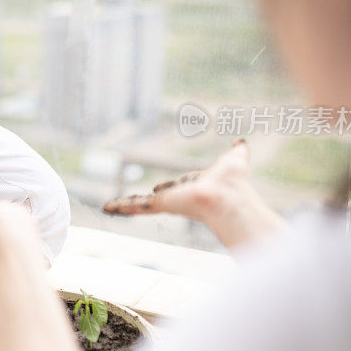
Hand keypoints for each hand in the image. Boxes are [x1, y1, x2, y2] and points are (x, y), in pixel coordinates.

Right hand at [104, 139, 249, 218]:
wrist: (228, 198)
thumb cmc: (233, 182)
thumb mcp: (235, 160)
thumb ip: (238, 152)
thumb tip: (243, 142)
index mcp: (194, 190)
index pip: (177, 188)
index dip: (170, 186)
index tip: (160, 189)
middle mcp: (179, 198)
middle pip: (155, 199)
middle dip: (141, 201)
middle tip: (129, 202)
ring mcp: (167, 204)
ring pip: (140, 204)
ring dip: (125, 205)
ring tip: (109, 207)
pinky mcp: (159, 206)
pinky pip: (135, 206)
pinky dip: (120, 207)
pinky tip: (107, 208)